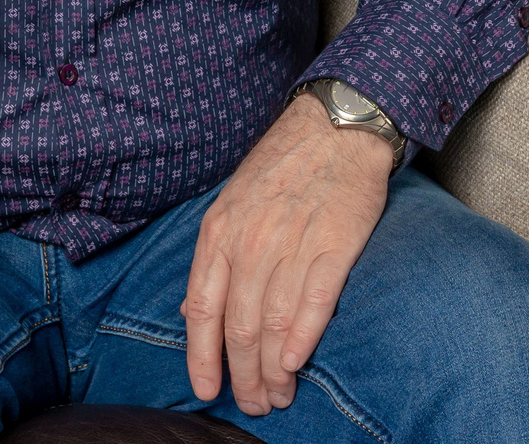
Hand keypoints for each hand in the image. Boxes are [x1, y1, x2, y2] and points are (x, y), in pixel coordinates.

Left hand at [182, 90, 396, 415]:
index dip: (201, 355)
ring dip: (272, 369)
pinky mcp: (335, 243)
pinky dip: (302, 338)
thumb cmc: (282, 165)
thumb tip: (193, 309)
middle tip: (253, 404)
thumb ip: (215, 256)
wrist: (335, 125)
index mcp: (220, 231)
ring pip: (274, 323)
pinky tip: (294, 363)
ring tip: (277, 395)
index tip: (207, 388)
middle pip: (239, 325)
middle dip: (243, 374)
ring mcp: (293, 243)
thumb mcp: (231, 202)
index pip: (202, 307)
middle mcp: (251, 241)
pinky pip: (314, 301)